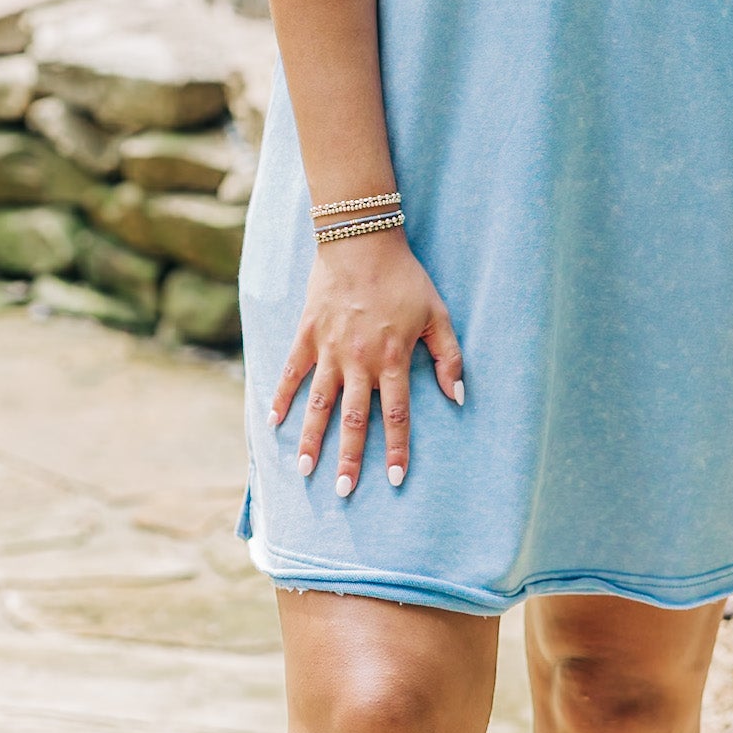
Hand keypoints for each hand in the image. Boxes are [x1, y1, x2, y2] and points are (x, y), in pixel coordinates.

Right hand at [267, 233, 464, 495]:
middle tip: (343, 491)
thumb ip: (449, 356)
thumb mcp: (437, 313)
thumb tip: (458, 397)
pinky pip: (291, 372)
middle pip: (354, 420)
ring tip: (305, 470)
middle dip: (349, 459)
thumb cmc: (405, 277)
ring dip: (311, 439)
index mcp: (392, 358)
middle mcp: (359, 360)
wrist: (362, 240)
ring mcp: (329, 349)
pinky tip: (273, 423)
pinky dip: (281, 397)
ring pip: (319, 404)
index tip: (396, 480)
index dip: (397, 449)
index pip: (396, 415)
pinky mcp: (307, 335)